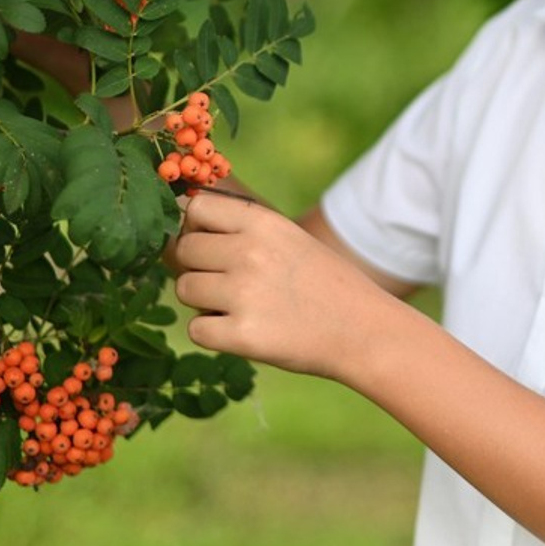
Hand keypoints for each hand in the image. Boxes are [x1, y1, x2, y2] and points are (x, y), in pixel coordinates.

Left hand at [173, 191, 380, 380]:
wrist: (363, 330)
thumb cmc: (324, 283)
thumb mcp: (290, 238)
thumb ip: (242, 231)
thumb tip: (181, 234)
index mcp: (263, 222)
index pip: (195, 210)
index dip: (196, 230)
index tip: (213, 247)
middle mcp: (250, 252)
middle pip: (184, 251)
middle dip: (198, 268)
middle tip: (231, 284)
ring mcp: (245, 294)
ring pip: (184, 290)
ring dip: (203, 302)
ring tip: (242, 307)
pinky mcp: (242, 335)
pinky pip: (195, 330)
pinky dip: (213, 335)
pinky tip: (244, 331)